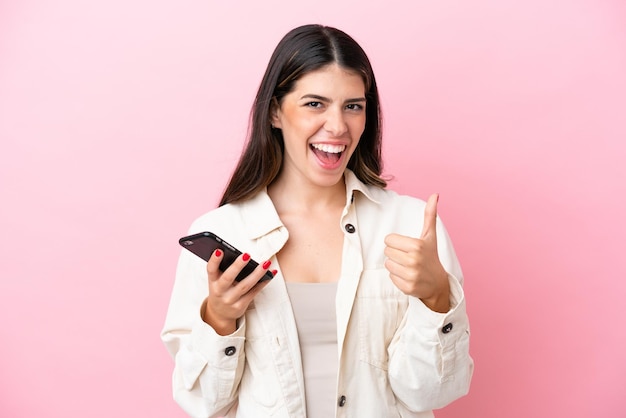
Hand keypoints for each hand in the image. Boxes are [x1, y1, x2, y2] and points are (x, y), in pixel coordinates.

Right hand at [203, 251, 271, 334]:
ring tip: (266, 263)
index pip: (211, 270)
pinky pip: (254, 292)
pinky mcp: (240, 306)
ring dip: (257, 273)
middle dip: (237, 266)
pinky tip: (270, 274)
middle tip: (247, 255)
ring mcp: (230, 300)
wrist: (220, 313)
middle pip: (228, 277)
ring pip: (245, 285)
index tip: (219, 250)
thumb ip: (224, 270)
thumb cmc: (221, 290)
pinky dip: (263, 282)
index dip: (214, 260)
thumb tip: (242, 255)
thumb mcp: (217, 281)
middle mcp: (219, 291)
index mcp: (213, 281)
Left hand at [384, 194, 449, 312]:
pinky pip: (391, 277)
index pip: (388, 240)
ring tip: (408, 267)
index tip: (407, 247)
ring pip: (387, 264)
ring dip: (395, 265)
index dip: (396, 243)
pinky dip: (397, 277)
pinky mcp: (407, 287)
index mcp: (417, 245)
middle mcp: (414, 260)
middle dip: (396, 254)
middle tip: (408, 257)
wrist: (438, 283)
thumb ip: (430, 214)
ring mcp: (411, 275)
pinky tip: (408, 276)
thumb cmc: (431, 256)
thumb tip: (435, 194)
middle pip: (387, 252)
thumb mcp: (430, 235)